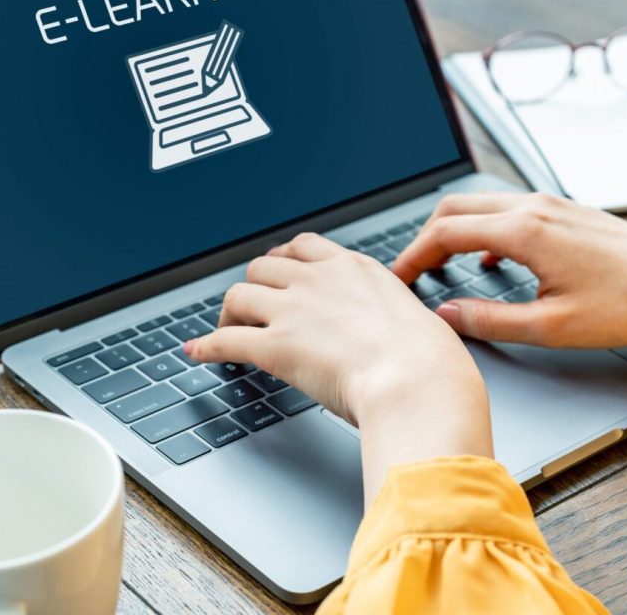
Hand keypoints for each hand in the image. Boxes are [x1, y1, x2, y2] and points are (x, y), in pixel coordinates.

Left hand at [184, 233, 492, 502]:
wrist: (417, 380)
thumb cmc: (428, 359)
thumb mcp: (412, 316)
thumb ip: (389, 312)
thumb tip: (391, 327)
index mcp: (353, 268)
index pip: (304, 247)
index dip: (284, 261)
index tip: (279, 273)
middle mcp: (317, 280)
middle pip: (263, 267)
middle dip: (255, 287)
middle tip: (253, 308)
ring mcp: (292, 311)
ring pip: (238, 296)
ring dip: (228, 314)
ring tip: (226, 330)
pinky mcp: (273, 347)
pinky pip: (226, 341)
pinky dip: (206, 347)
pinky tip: (198, 353)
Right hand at [393, 192, 626, 347]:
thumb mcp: (553, 326)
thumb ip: (491, 320)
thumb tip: (448, 315)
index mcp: (523, 231)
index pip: (444, 233)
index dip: (412, 257)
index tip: (397, 280)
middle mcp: (532, 207)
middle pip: (455, 208)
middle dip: (424, 238)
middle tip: (411, 272)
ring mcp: (551, 205)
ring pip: (481, 205)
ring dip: (453, 231)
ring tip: (441, 266)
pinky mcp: (565, 212)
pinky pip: (508, 211)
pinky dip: (483, 229)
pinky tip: (491, 260)